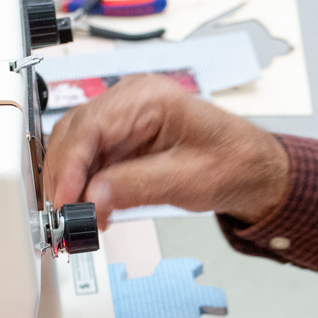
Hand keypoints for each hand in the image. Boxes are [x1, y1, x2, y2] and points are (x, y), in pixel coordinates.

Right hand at [42, 73, 289, 226]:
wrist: (255, 171)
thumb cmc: (234, 163)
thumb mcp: (189, 180)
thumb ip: (138, 186)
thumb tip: (93, 197)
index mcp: (149, 98)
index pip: (91, 125)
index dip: (70, 165)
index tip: (64, 200)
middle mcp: (130, 101)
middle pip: (74, 134)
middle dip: (63, 177)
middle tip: (64, 217)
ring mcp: (124, 119)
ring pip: (76, 148)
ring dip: (70, 185)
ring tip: (77, 220)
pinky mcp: (123, 139)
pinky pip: (91, 160)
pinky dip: (84, 187)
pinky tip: (90, 211)